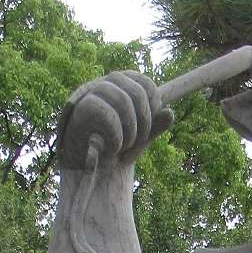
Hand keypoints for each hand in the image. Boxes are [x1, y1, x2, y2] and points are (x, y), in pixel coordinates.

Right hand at [57, 70, 172, 173]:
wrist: (91, 170)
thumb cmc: (117, 148)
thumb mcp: (141, 136)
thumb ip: (156, 125)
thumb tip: (169, 113)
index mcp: (124, 84)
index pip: (147, 85)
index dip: (154, 108)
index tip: (148, 129)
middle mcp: (109, 82)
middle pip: (138, 92)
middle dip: (144, 123)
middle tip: (137, 142)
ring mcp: (93, 91)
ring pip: (124, 101)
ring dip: (131, 131)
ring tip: (124, 146)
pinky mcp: (82, 106)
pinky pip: (109, 116)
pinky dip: (116, 138)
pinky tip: (111, 149)